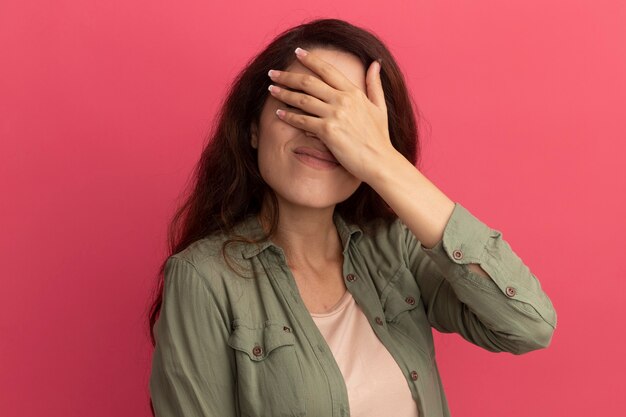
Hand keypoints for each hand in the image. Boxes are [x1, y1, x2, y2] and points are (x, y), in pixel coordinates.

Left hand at [267, 47, 397, 183]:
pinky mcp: (327, 132)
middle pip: (309, 83)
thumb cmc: (379, 137)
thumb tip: (375, 63)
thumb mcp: (380, 107)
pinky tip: (279, 112)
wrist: (379, 161)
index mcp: (354, 92)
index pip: (328, 70)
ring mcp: (335, 115)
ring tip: (272, 89)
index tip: (297, 52)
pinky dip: (289, 116)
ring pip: (303, 100)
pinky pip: (303, 121)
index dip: (310, 59)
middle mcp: (343, 100)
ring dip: (284, 94)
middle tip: (273, 73)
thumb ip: (374, 84)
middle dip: (288, 76)